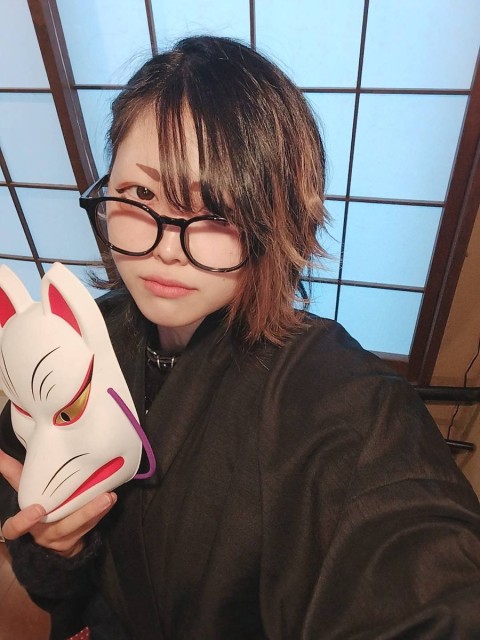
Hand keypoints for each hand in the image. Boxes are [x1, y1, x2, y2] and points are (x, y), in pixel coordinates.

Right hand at [0, 448, 116, 556]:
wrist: (49, 539)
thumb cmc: (36, 506)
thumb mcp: (24, 492)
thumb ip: (13, 472)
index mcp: (26, 523)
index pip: (15, 529)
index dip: (23, 521)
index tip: (38, 509)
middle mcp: (43, 533)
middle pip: (61, 527)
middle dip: (82, 514)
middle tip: (101, 498)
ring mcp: (61, 539)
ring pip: (80, 527)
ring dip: (97, 511)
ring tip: (109, 496)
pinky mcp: (77, 539)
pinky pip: (90, 527)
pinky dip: (101, 513)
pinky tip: (111, 499)